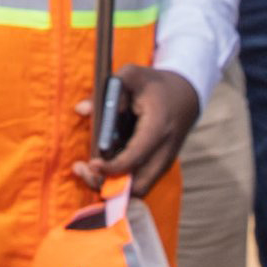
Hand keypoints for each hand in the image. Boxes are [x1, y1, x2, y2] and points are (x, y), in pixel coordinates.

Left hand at [74, 65, 198, 192]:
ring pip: (137, 190)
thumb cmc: (155, 85)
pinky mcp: (158, 168)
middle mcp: (163, 152)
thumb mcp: (133, 75)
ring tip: (88, 168)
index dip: (112, 167)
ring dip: (110, 186)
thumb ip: (107, 90)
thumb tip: (81, 110)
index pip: (135, 158)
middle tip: (85, 169)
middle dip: (108, 185)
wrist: (186, 96)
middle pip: (137, 187)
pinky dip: (118, 182)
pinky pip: (138, 183)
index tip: (91, 162)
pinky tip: (101, 165)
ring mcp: (163, 163)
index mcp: (158, 128)